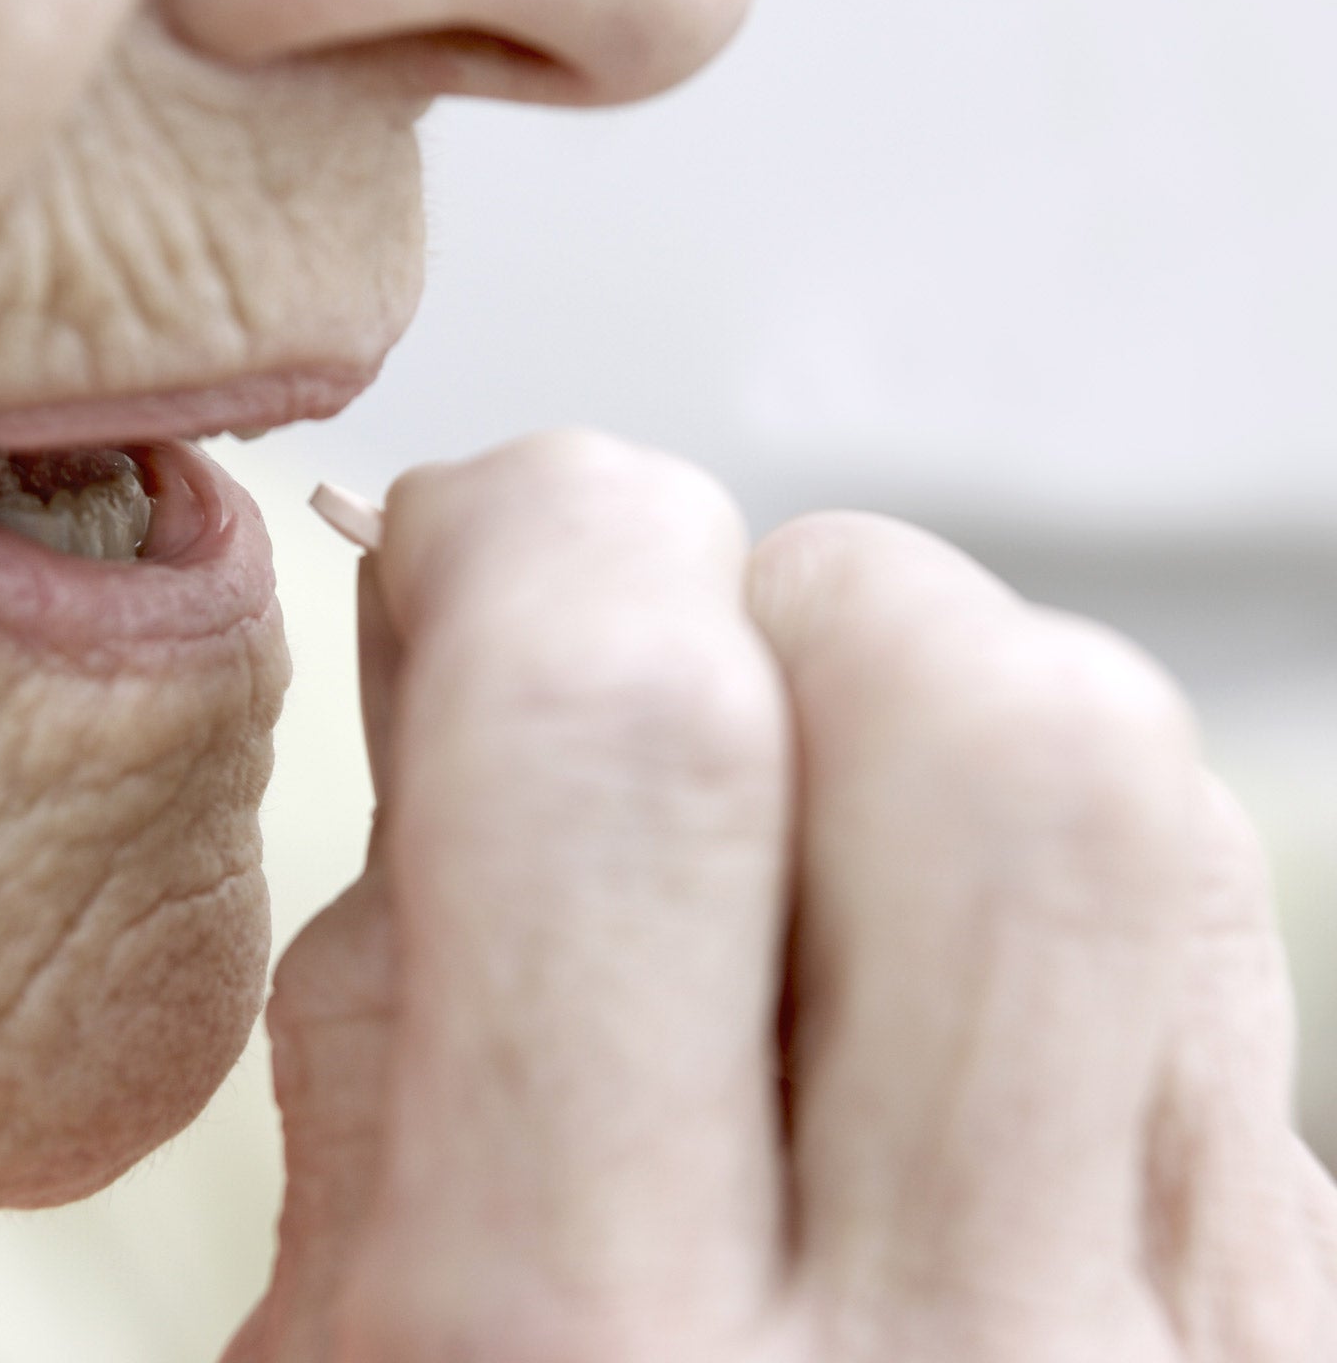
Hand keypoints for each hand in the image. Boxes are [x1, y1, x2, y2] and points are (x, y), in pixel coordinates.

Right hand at [229, 432, 1336, 1360]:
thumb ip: (379, 1063)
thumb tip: (451, 747)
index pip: (624, 752)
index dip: (541, 546)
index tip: (477, 556)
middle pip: (983, 721)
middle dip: (777, 599)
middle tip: (656, 681)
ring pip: (1149, 809)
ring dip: (939, 714)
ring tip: (803, 828)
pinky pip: (1229, 1003)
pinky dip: (1060, 911)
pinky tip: (941, 1032)